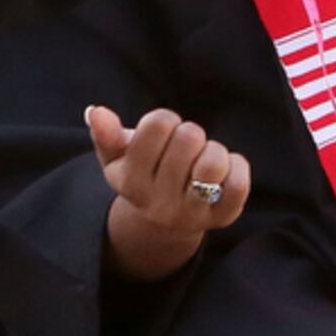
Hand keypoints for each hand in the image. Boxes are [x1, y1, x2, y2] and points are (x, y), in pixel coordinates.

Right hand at [92, 104, 250, 282]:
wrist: (164, 223)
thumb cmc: (143, 175)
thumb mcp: (118, 158)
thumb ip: (105, 135)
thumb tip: (95, 112)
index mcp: (131, 182)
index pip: (158, 124)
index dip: (165, 120)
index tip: (162, 133)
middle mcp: (159, 202)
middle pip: (189, 137)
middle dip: (190, 133)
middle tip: (184, 148)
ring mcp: (191, 213)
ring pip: (214, 162)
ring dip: (214, 150)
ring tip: (202, 158)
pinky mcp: (222, 217)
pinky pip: (239, 183)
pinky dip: (237, 166)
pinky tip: (224, 171)